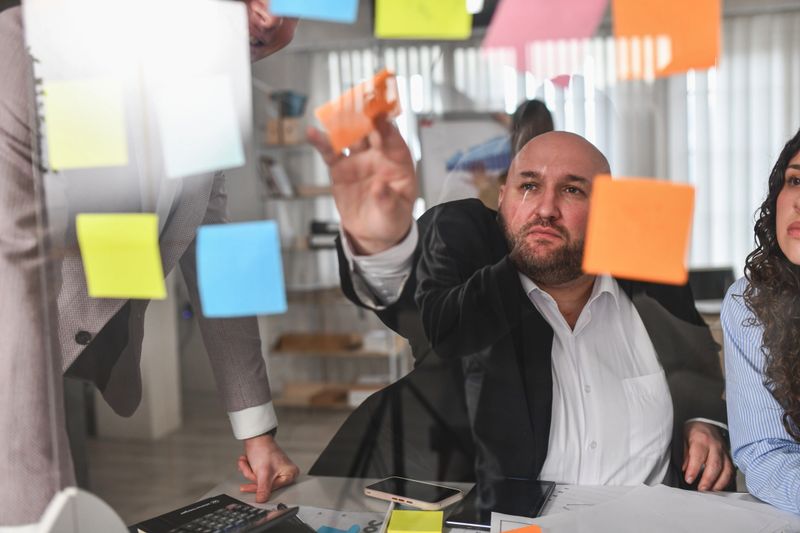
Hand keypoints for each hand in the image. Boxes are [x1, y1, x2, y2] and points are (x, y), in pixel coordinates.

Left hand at [237, 434, 299, 501]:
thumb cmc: (264, 449)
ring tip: (248, 461)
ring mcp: (276, 471)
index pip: (272, 488)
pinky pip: (256, 475)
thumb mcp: (263, 473)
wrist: (255, 437)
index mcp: (290, 474)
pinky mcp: (268, 468)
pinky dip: (250, 468)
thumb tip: (262, 500)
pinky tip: (249, 461)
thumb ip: (263, 489)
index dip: (258, 486)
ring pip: (259, 480)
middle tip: (250, 466)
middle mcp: (285, 472)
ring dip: (249, 470)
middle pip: (265, 485)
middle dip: (252, 475)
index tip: (247, 487)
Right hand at [307, 119, 416, 254]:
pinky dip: (322, 142)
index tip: (379, 122)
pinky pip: (331, 153)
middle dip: (363, 119)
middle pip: (370, 131)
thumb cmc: (391, 218)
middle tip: (355, 108)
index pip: (393, 139)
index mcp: (398, 161)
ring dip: (343, 125)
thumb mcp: (395, 214)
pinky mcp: (340, 168)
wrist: (373, 233)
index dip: (386, 129)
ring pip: (350, 137)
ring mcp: (358, 159)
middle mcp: (378, 155)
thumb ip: (388, 200)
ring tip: (334, 114)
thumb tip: (379, 188)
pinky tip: (312, 133)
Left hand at [682, 421, 733, 490]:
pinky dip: (727, 480)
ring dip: (720, 482)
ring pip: (726, 469)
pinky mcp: (729, 456)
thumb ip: (684, 453)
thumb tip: (685, 469)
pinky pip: (731, 470)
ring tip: (711, 490)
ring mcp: (724, 451)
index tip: (689, 479)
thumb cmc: (692, 431)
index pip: (698, 456)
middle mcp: (715, 445)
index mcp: (701, 439)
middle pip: (715, 465)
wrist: (705, 422)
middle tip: (701, 489)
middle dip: (708, 479)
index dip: (694, 469)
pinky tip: (720, 486)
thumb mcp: (683, 437)